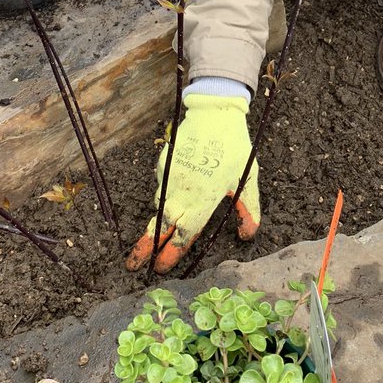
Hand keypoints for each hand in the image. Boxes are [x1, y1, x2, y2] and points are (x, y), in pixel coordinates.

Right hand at [126, 93, 259, 271]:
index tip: (160, 268)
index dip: (172, 254)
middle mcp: (182, 193)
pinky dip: (165, 193)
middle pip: (160, 227)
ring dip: (157, 222)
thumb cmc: (234, 148)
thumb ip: (248, 209)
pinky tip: (176, 191)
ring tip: (154, 235)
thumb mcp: (247, 179)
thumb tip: (248, 235)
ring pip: (159, 207)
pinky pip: (162, 185)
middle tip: (134, 265)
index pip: (184, 236)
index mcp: (203, 202)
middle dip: (145, 248)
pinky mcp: (163, 164)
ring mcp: (169, 178)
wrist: (214, 114)